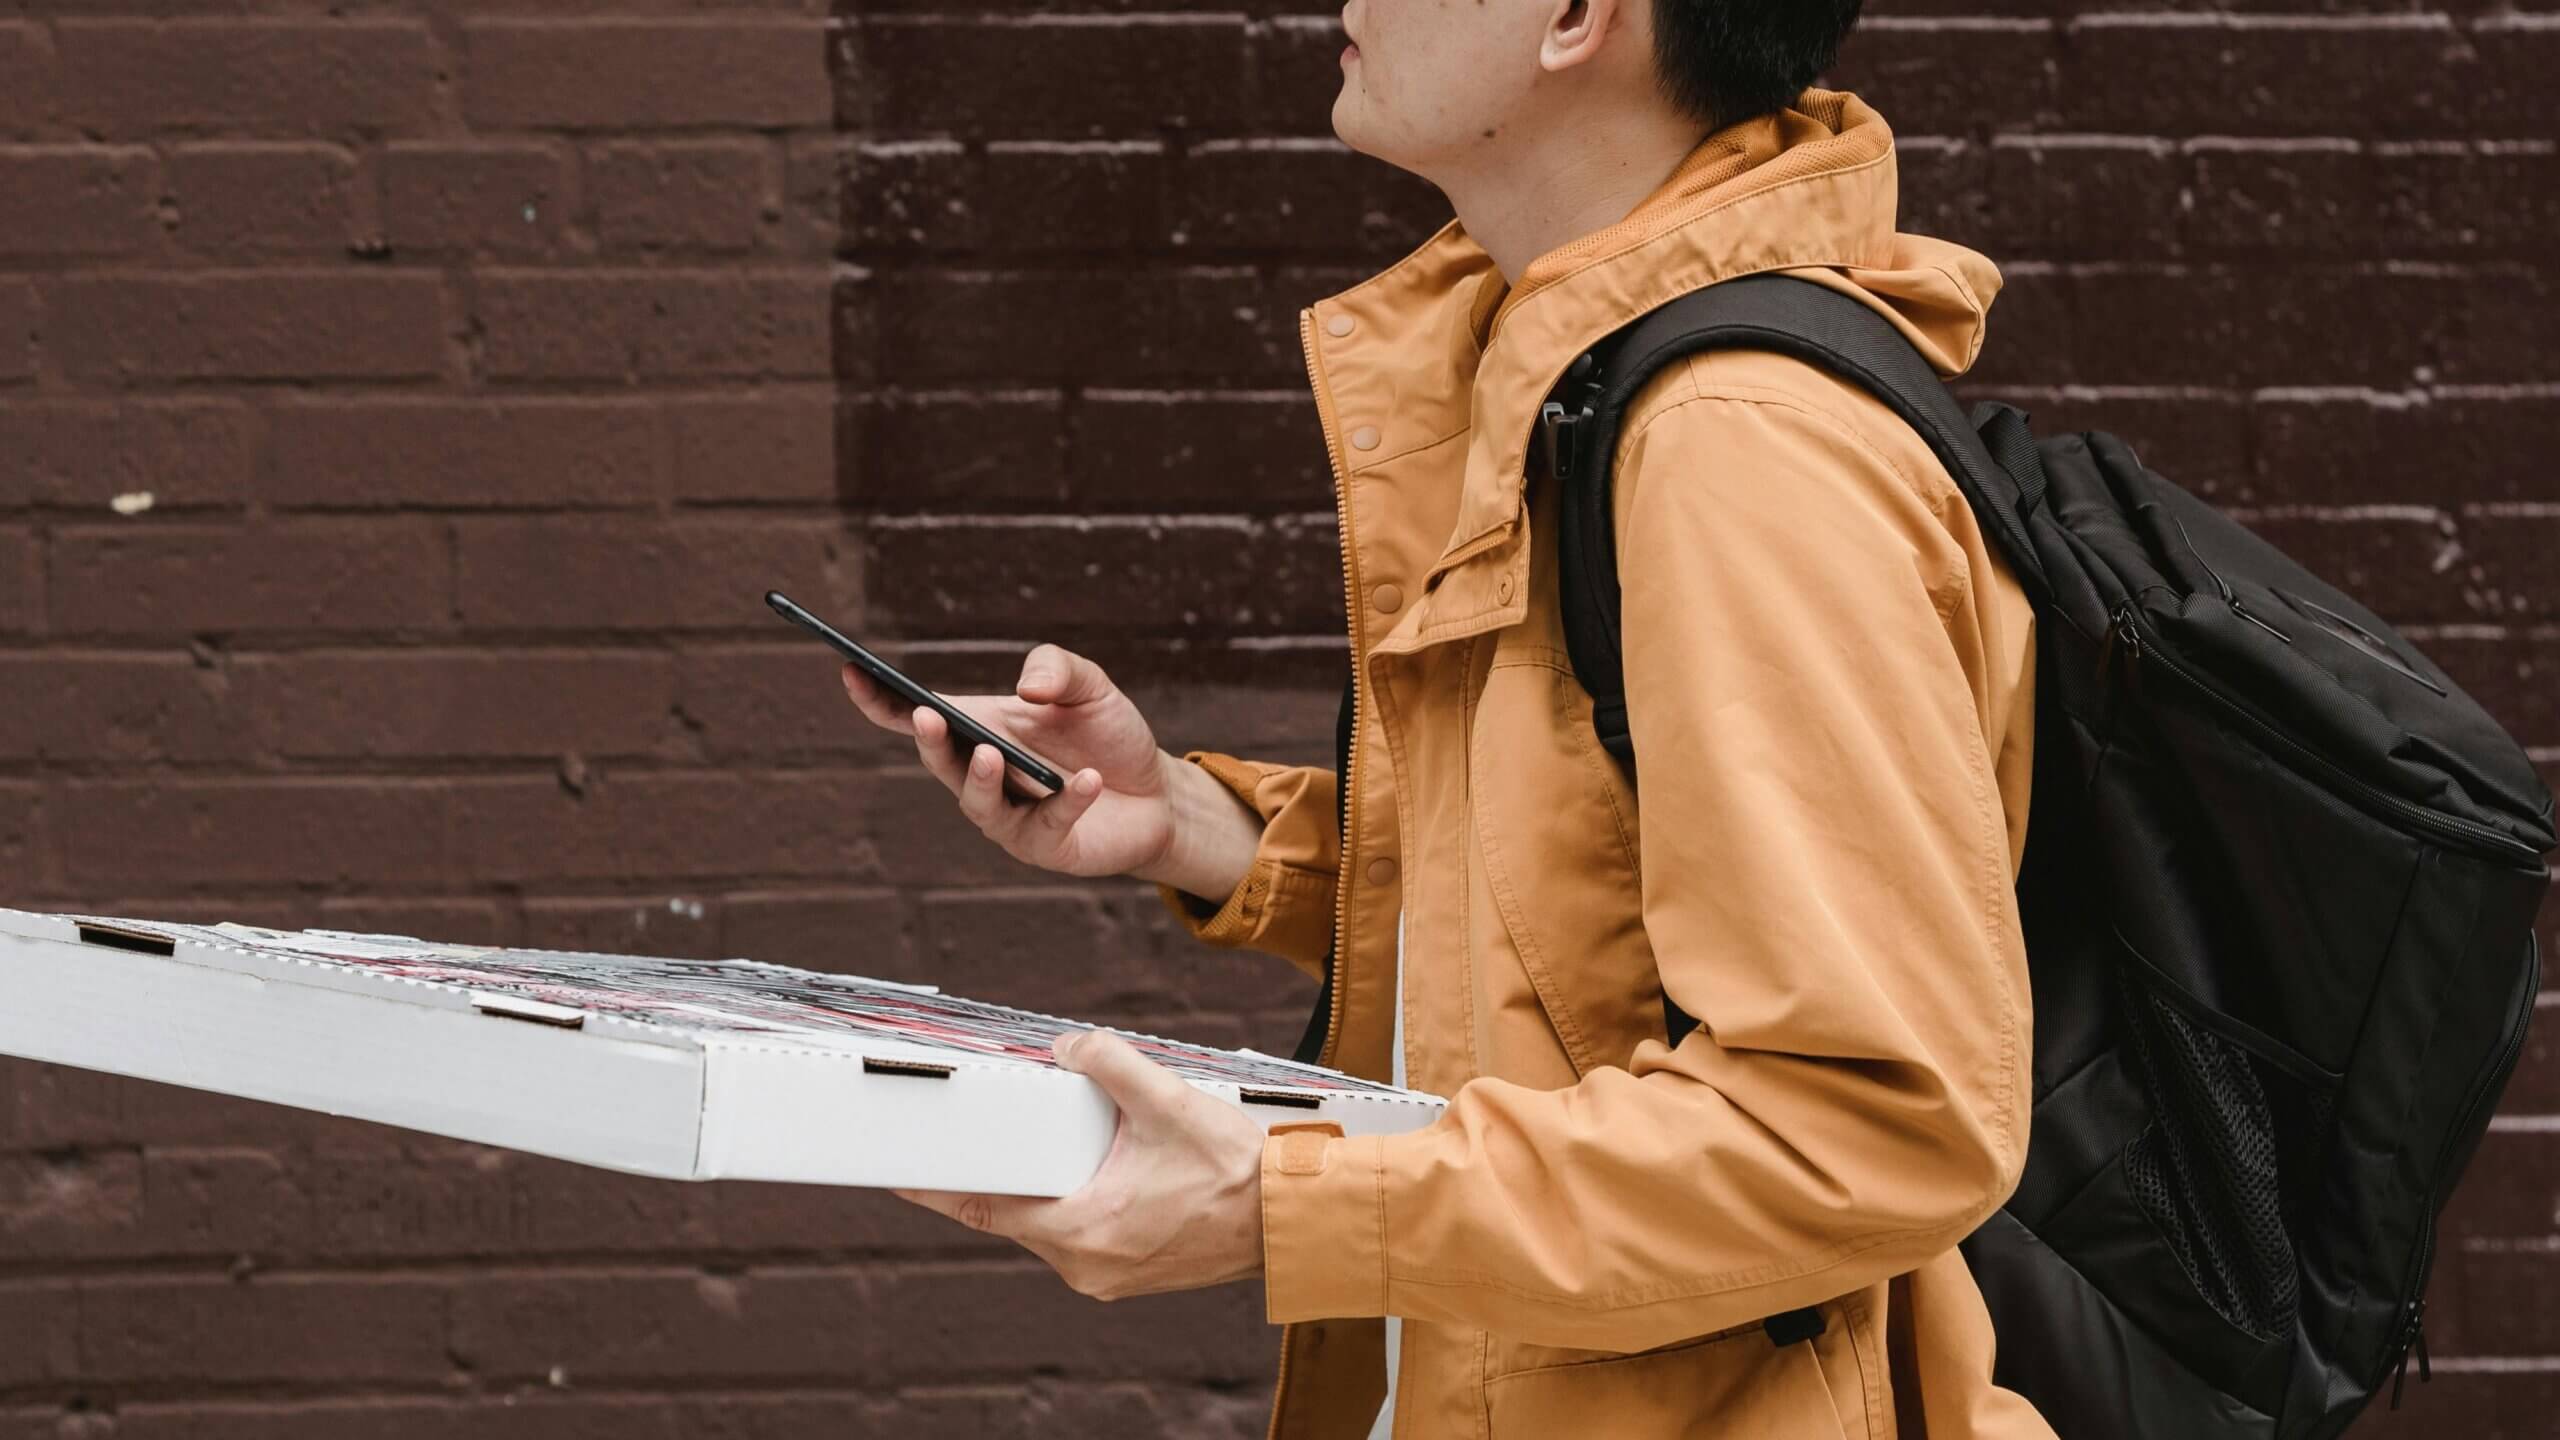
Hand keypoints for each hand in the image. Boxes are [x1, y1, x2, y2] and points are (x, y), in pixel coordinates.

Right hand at [842, 644, 1180, 879]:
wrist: (1158, 793)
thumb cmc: (1109, 736)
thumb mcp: (1091, 687)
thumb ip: (1058, 669)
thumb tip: (1028, 687)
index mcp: (980, 729)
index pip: (917, 716)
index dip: (880, 699)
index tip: (851, 670)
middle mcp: (984, 775)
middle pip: (941, 761)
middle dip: (929, 740)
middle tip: (926, 716)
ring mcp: (1010, 817)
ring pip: (978, 804)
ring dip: (980, 779)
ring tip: (992, 754)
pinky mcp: (1046, 846)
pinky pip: (1048, 824)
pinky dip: (1066, 801)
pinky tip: (1085, 780)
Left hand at [896, 1030, 1266, 1300]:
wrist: (1291, 1220)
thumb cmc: (1238, 1172)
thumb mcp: (1169, 1100)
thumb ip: (1110, 1063)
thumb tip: (1069, 1047)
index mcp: (1082, 1230)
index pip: (983, 1207)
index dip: (935, 1188)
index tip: (896, 1173)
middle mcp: (1085, 1264)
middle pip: (1014, 1212)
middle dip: (1006, 1169)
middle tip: (992, 1129)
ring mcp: (1107, 1274)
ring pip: (1048, 1222)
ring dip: (1050, 1182)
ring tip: (1069, 1141)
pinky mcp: (1128, 1272)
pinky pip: (1080, 1232)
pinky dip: (1078, 1199)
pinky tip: (1100, 1166)